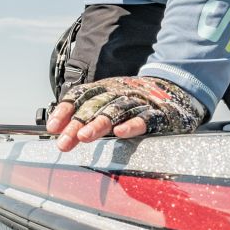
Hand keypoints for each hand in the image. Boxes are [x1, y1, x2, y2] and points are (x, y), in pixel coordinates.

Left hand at [45, 76, 204, 151]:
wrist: (177, 89)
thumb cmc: (136, 100)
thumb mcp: (111, 101)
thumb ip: (87, 114)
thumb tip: (58, 131)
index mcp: (107, 88)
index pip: (81, 96)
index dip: (66, 110)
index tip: (52, 127)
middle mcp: (120, 92)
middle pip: (95, 106)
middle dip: (77, 123)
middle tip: (64, 141)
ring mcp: (139, 102)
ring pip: (116, 111)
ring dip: (99, 124)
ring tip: (84, 136)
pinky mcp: (158, 114)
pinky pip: (145, 119)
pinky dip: (132, 125)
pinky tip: (120, 133)